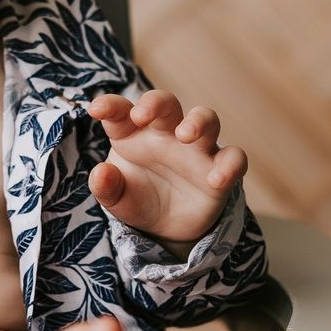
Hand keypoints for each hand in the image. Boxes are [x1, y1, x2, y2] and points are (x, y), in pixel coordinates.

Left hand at [86, 91, 247, 254]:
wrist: (165, 228)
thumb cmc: (138, 199)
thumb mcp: (117, 198)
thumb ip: (106, 186)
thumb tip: (100, 174)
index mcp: (134, 134)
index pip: (121, 111)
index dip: (110, 106)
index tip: (96, 110)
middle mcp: (167, 134)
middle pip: (167, 103)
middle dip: (156, 102)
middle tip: (143, 115)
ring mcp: (196, 149)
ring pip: (206, 118)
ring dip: (198, 121)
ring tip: (185, 135)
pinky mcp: (220, 169)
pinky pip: (234, 158)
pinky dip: (229, 165)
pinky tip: (215, 180)